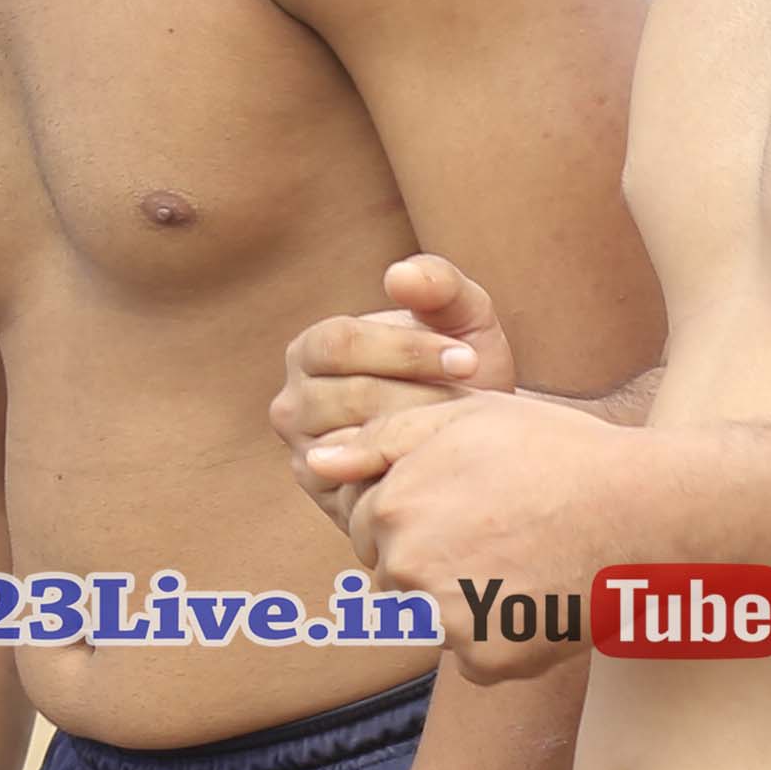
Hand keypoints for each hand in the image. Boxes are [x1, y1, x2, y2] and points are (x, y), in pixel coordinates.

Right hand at [272, 252, 519, 530]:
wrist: (473, 437)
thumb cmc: (462, 369)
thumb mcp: (461, 319)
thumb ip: (438, 285)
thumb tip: (397, 274)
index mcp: (314, 349)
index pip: (340, 342)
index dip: (406, 350)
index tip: (469, 359)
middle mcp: (293, 402)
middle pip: (348, 394)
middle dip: (420, 397)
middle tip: (476, 401)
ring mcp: (305, 451)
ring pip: (353, 442)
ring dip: (415, 435)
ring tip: (460, 431)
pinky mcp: (327, 495)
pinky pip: (362, 485)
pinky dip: (406, 472)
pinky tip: (444, 462)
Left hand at [316, 389, 638, 672]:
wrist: (648, 509)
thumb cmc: (559, 454)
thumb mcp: (465, 418)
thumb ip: (379, 439)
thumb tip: (312, 463)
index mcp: (391, 509)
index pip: (368, 527)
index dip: (417, 513)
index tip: (469, 504)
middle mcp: (405, 569)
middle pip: (392, 579)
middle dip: (428, 564)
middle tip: (499, 536)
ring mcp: (444, 620)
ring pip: (430, 621)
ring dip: (460, 605)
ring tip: (522, 567)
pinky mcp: (487, 661)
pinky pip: (475, 658)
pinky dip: (502, 640)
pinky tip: (541, 599)